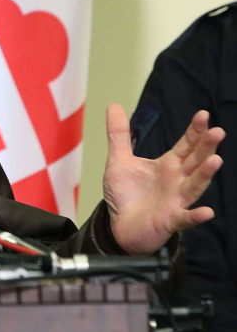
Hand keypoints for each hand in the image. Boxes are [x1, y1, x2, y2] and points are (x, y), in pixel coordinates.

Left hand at [103, 104, 224, 254]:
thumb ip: (119, 135)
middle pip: (195, 161)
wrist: (120, 226)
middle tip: (217, 132)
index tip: (204, 114)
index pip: (186, 145)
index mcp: (168, 165)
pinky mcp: (170, 220)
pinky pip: (185, 218)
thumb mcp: (119, 160)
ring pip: (194, 186)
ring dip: (205, 174)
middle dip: (206, 147)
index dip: (195, 131)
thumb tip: (114, 105)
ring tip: (216, 160)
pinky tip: (206, 212)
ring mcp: (176, 200)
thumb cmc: (126, 194)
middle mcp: (177, 181)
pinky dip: (195, 216)